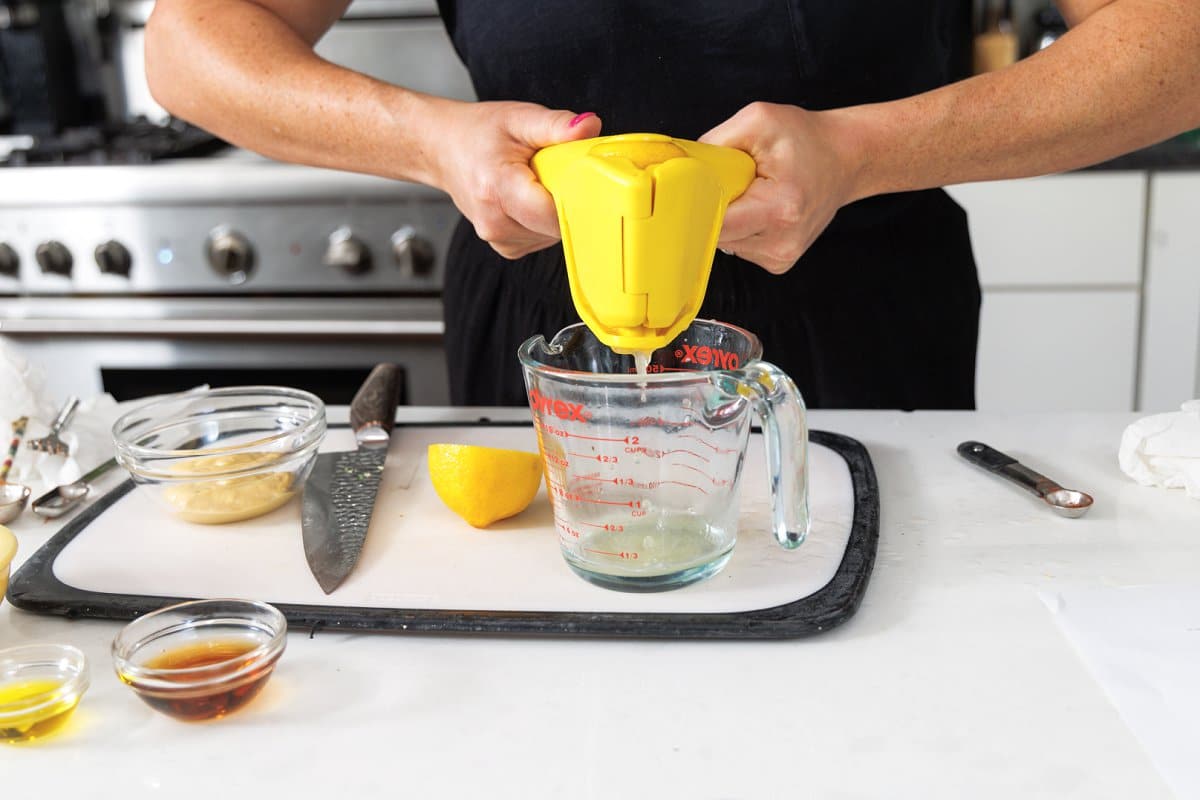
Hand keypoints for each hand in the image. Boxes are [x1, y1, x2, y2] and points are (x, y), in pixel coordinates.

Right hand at [421, 99, 602, 258]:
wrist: (442, 150)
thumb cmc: (478, 133)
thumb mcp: (519, 119)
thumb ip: (557, 125)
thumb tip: (590, 126)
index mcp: (499, 189)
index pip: (555, 213)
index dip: (577, 198)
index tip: (583, 180)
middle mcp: (495, 222)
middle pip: (557, 226)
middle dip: (566, 201)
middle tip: (553, 173)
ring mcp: (499, 239)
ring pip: (552, 234)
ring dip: (554, 211)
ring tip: (535, 184)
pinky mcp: (506, 248)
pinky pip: (542, 238)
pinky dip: (543, 221)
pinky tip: (529, 200)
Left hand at [700, 102, 859, 273]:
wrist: (846, 159)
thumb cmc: (806, 139)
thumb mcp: (758, 120)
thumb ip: (714, 144)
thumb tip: (682, 166)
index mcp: (779, 208)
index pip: (714, 223)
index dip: (695, 206)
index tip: (688, 192)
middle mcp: (782, 241)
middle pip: (715, 235)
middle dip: (711, 207)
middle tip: (730, 182)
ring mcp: (781, 256)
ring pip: (724, 243)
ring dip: (727, 218)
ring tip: (750, 194)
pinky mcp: (778, 262)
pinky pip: (738, 247)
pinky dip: (740, 228)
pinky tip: (757, 208)